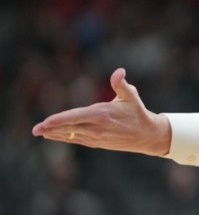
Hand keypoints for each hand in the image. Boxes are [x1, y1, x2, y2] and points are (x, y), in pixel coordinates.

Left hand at [31, 68, 171, 155]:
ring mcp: (97, 137)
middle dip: (51, 129)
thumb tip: (119, 72)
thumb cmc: (138, 113)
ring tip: (39, 132)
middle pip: (70, 128)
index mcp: (103, 115)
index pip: (77, 117)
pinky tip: (53, 136)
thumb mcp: (132, 96)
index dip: (60, 120)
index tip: (46, 122)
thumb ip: (122, 84)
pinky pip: (77, 140)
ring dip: (54, 134)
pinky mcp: (97, 143)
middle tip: (35, 129)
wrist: (147, 135)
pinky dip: (64, 138)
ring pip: (71, 136)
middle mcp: (98, 128)